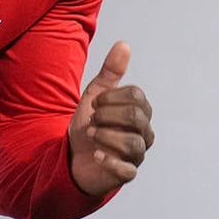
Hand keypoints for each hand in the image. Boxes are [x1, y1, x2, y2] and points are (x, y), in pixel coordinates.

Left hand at [67, 41, 153, 195]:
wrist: (74, 154)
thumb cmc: (91, 123)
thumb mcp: (96, 95)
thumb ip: (110, 72)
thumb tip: (124, 44)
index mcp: (139, 111)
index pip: (137, 96)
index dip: (111, 96)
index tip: (95, 103)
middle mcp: (144, 132)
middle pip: (136, 117)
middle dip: (108, 115)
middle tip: (92, 119)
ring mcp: (137, 154)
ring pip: (133, 143)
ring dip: (106, 135)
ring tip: (90, 134)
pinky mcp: (126, 174)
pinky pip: (127, 170)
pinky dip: (109, 161)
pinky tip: (96, 154)